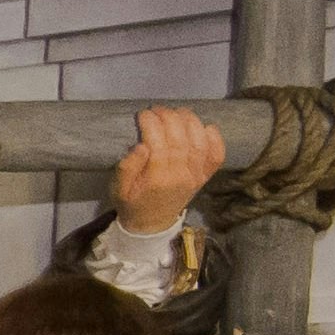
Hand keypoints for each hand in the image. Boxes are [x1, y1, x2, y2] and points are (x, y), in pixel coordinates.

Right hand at [112, 105, 226, 235]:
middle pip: (181, 139)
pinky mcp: (205, 175)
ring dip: (190, 121)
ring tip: (177, 112)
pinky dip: (215, 137)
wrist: (152, 225)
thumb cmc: (131, 204)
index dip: (152, 123)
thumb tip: (142, 145)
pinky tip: (205, 126)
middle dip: (169, 117)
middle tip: (157, 109)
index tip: (143, 113)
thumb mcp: (117, 189)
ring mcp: (196, 175)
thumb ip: (127, 167)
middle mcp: (182, 175)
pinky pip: (217, 154)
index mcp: (157, 179)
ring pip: (200, 142)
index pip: (159, 143)